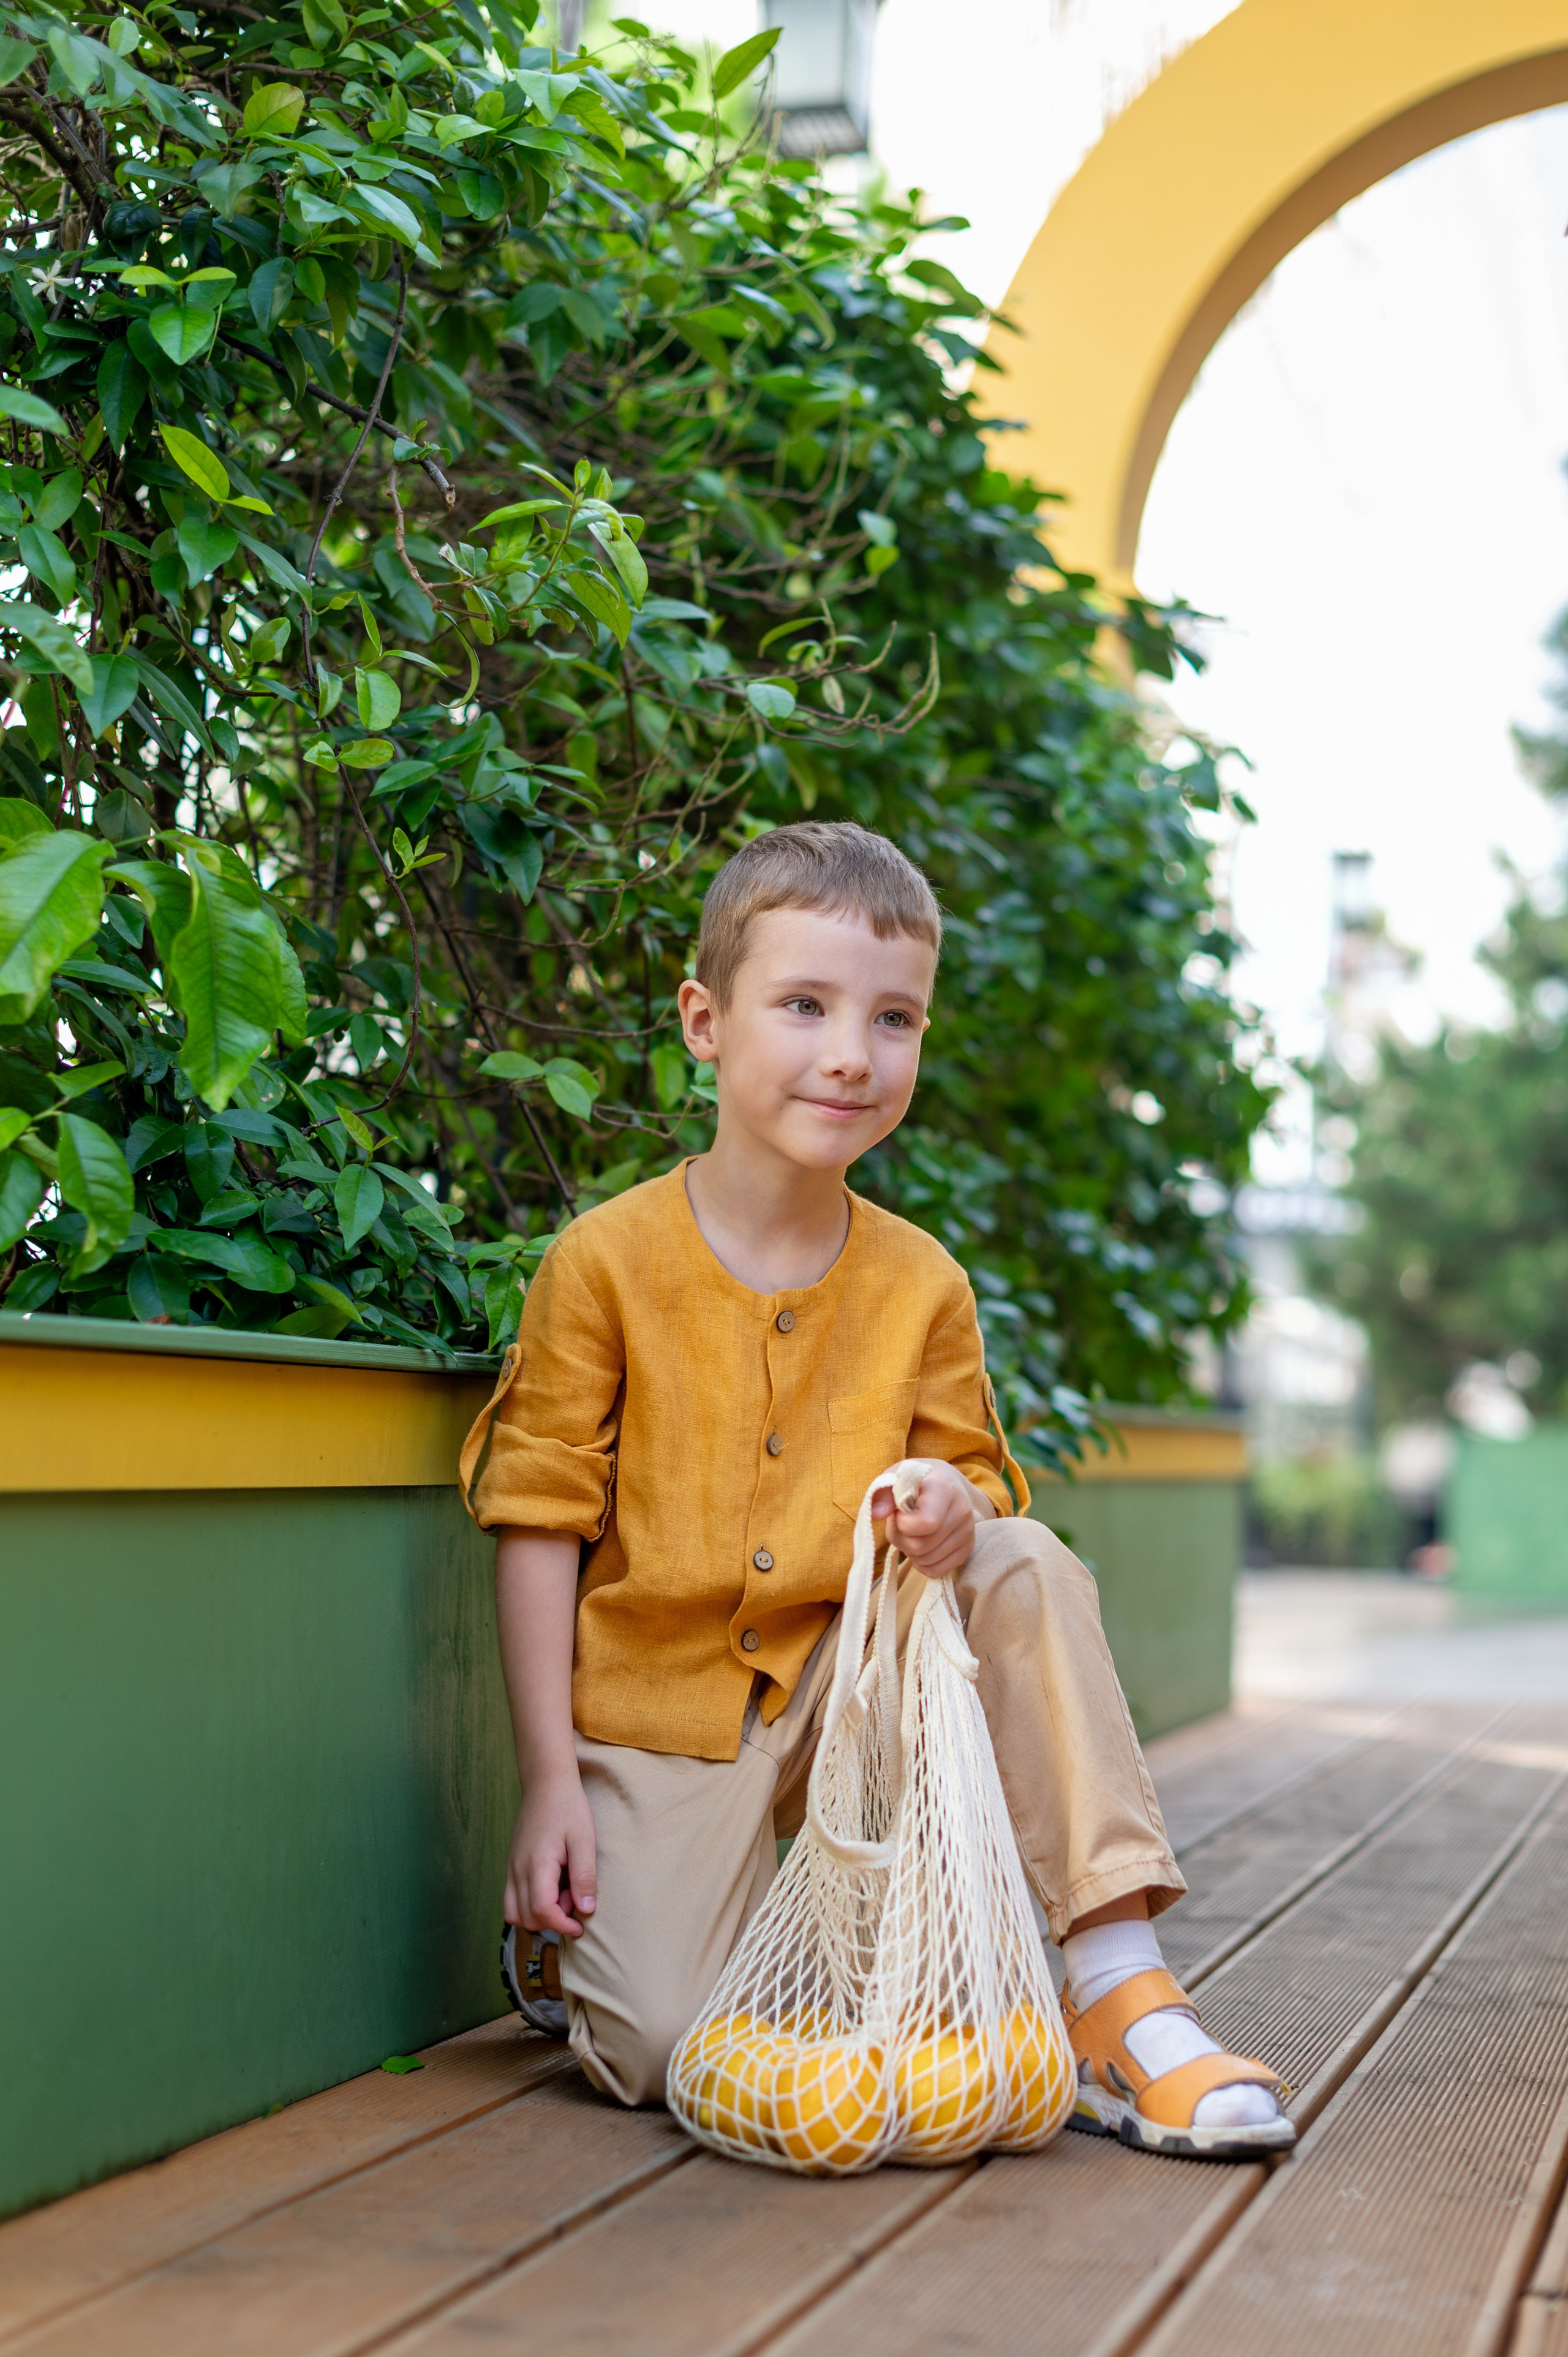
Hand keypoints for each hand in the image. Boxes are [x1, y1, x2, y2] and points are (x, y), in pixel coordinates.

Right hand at [504, 1767, 596, 1938]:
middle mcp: (517, 1870)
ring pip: (513, 1912)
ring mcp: (511, 1868)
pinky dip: (528, 1905)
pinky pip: (511, 1899)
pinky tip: (551, 1889)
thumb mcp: (584, 1840)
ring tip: (561, 1895)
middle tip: (574, 1900)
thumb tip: (586, 1910)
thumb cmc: (568, 1808)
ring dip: (537, 1916)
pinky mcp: (511, 1865)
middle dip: (552, 1921)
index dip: (562, 1926)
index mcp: (537, 1864)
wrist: (545, 1784)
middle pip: (525, 1917)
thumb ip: (584, 1876)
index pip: (542, 1911)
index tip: (580, 1927)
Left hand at [870, 1461, 982, 1580]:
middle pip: (920, 1546)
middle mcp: (962, 1510)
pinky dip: (921, 1563)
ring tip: (912, 1531)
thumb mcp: (895, 1476)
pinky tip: (921, 1543)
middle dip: (901, 1538)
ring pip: (926, 1561)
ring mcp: (967, 1532)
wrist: (945, 1482)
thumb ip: (881, 1493)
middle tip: (900, 1523)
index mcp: (944, 1488)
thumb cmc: (915, 1480)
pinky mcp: (967, 1549)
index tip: (898, 1512)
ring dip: (909, 1551)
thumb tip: (875, 1514)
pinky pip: (935, 1571)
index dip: (902, 1524)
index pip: (926, 1523)